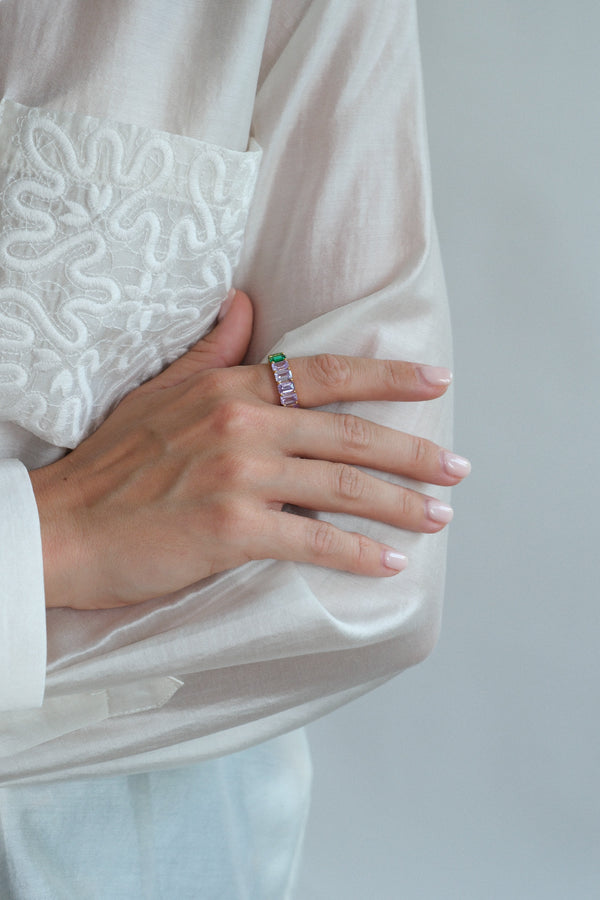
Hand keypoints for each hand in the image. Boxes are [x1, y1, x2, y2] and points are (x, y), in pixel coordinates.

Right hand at [30, 291, 469, 609]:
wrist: (64, 526)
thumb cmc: (112, 463)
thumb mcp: (161, 392)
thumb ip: (213, 350)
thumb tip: (246, 304)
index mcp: (230, 388)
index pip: (324, 373)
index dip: (388, 378)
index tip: (436, 382)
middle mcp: (242, 424)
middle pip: (350, 434)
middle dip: (413, 454)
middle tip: (458, 469)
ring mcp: (239, 476)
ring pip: (342, 486)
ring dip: (400, 504)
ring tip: (438, 517)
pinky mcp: (231, 529)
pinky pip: (312, 539)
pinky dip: (356, 553)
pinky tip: (389, 562)